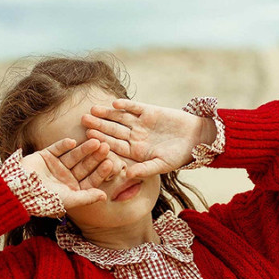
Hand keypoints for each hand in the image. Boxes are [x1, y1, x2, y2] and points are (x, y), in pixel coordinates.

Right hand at [20, 137, 117, 207]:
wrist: (18, 192)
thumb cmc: (44, 200)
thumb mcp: (68, 200)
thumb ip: (86, 197)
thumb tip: (104, 196)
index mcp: (74, 188)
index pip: (90, 179)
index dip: (100, 172)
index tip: (111, 164)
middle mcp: (67, 177)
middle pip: (84, 165)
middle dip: (95, 157)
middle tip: (106, 147)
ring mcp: (57, 166)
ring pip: (73, 156)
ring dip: (84, 149)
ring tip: (95, 141)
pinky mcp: (46, 156)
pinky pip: (57, 148)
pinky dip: (64, 145)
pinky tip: (73, 141)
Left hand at [79, 99, 208, 180]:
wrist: (196, 138)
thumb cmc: (179, 156)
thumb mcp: (162, 165)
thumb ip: (144, 170)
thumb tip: (127, 175)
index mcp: (134, 151)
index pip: (114, 146)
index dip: (101, 141)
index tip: (88, 137)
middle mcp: (135, 136)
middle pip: (113, 130)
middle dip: (98, 125)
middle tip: (83, 120)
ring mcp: (141, 123)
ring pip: (120, 117)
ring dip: (107, 113)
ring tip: (93, 108)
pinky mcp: (149, 111)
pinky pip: (134, 107)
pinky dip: (125, 105)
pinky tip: (114, 103)